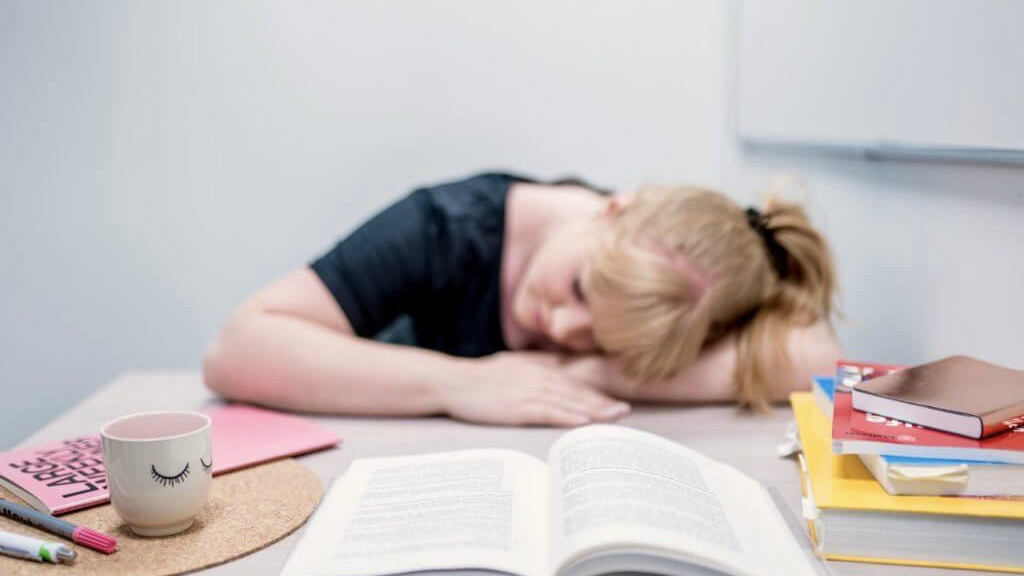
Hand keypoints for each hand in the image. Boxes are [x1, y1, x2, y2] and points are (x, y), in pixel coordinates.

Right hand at [441, 352, 629, 426]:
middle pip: (576, 391)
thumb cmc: (483, 377)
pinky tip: (581, 422)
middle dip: (603, 401)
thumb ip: (540, 365)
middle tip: (626, 411)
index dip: (598, 391)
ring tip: (613, 417)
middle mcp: (538, 377)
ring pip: (567, 401)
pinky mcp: (516, 407)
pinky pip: (546, 412)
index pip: (575, 381)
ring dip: (592, 410)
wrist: (454, 382)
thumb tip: (565, 367)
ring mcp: (527, 391)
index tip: (619, 399)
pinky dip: (565, 416)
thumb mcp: (515, 364)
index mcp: (539, 368)